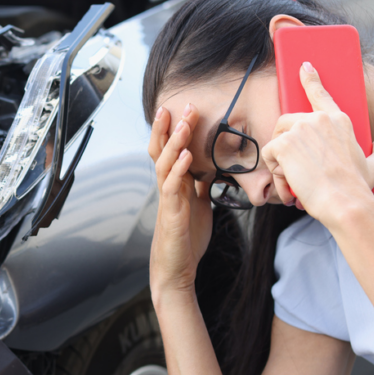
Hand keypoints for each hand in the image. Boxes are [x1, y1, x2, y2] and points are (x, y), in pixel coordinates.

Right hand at [148, 104, 212, 296]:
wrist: (176, 269)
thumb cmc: (186, 238)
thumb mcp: (198, 205)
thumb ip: (200, 185)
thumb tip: (212, 168)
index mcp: (174, 184)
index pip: (168, 149)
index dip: (172, 129)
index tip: (183, 108)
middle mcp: (167, 188)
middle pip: (161, 150)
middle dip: (170, 127)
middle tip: (182, 105)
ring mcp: (167, 199)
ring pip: (164, 163)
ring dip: (174, 141)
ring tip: (184, 123)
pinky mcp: (171, 214)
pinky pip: (171, 187)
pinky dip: (178, 169)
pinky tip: (185, 156)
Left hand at [260, 62, 373, 222]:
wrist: (345, 201)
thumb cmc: (358, 187)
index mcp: (340, 120)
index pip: (320, 93)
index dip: (310, 78)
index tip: (304, 66)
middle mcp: (319, 119)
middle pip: (288, 121)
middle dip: (286, 143)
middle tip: (296, 167)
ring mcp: (301, 128)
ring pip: (277, 137)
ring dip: (280, 158)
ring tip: (294, 177)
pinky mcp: (285, 142)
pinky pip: (269, 153)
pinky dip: (274, 170)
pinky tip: (288, 181)